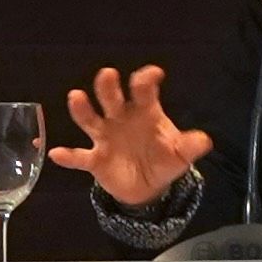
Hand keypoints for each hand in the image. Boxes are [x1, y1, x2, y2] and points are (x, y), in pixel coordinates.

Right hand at [48, 61, 201, 212]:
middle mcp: (120, 118)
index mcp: (144, 111)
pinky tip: (57, 154)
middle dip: (109, 86)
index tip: (153, 75)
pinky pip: (79, 157)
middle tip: (108, 75)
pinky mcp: (95, 159)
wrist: (147, 186)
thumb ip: (190, 146)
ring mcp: (105, 137)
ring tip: (76, 97)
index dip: (146, 80)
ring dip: (82, 108)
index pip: (143, 90)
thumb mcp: (181, 154)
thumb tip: (204, 140)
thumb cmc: (163, 159)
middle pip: (111, 97)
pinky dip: (68, 156)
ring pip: (90, 119)